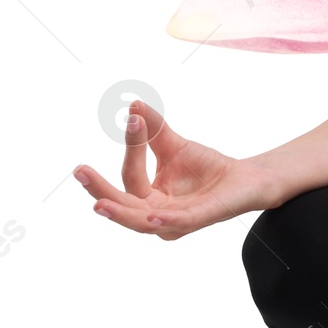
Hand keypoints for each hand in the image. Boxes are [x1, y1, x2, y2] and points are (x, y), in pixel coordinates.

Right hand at [73, 99, 274, 238]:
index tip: (134, 117)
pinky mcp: (202, 220)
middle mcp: (156, 215)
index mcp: (147, 198)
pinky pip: (180, 223)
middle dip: (100, 190)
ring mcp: (177, 222)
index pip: (130, 176)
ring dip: (121, 213)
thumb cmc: (206, 167)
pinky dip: (166, 220)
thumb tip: (133, 105)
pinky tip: (153, 216)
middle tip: (80, 171)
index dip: (131, 147)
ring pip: (142, 222)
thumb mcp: (174, 146)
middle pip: (124, 205)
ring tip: (99, 204)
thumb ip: (153, 129)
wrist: (247, 178)